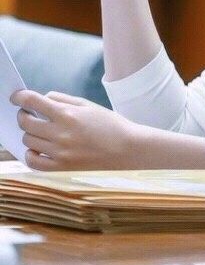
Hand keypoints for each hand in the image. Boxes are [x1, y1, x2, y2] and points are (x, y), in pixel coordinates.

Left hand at [10, 90, 140, 170]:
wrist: (128, 150)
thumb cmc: (111, 125)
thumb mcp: (88, 105)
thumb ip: (63, 99)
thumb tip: (42, 99)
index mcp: (67, 114)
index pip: (32, 101)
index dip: (20, 97)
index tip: (16, 97)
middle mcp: (60, 133)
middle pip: (25, 122)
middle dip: (23, 115)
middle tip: (29, 114)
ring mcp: (59, 152)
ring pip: (28, 140)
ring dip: (30, 133)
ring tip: (39, 131)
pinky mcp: (62, 168)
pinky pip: (34, 161)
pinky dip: (31, 154)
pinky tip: (38, 148)